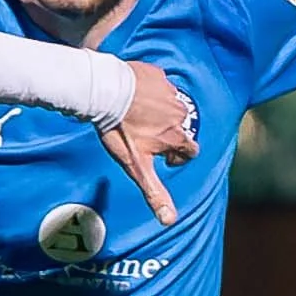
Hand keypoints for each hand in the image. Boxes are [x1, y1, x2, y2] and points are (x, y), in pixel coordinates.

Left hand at [100, 62, 199, 226]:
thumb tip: (170, 221)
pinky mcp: (158, 75)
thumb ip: (155, 192)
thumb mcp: (136, 167)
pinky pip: (160, 85)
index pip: (190, 150)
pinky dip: (151, 92)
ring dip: (159, 112)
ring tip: (137, 116)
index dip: (177, 156)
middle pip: (181, 128)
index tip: (162, 157)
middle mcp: (180, 113)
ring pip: (171, 106)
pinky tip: (133, 97)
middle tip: (144, 135)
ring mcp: (170, 91)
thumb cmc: (119, 131)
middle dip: (167, 133)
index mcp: (177, 136)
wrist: (105, 92)